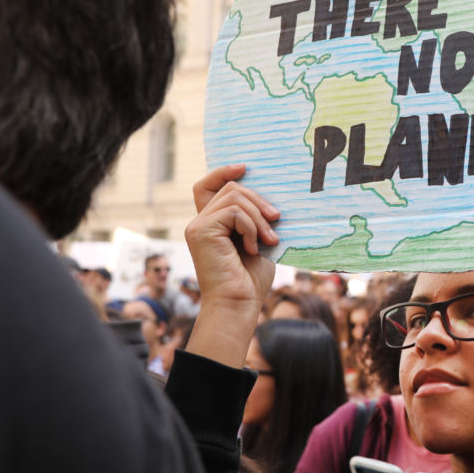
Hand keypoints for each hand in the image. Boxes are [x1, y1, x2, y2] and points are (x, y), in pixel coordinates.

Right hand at [183, 164, 279, 366]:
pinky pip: (233, 212)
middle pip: (231, 189)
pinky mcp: (199, 231)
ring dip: (259, 217)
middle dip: (259, 201)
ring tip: (270, 239)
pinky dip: (251, 227)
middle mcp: (199, 222)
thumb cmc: (251, 278)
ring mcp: (197, 225)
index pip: (207, 185)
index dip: (223, 172)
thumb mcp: (258, 240)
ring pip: (235, 198)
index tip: (245, 168)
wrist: (239, 303)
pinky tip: (254, 247)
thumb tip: (269, 195)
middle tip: (277, 220)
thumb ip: (255, 217)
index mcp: (211, 223)